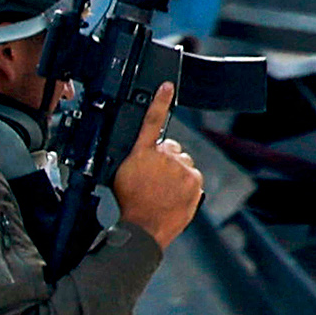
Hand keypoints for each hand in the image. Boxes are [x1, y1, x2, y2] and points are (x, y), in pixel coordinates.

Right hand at [111, 84, 206, 247]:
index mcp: (142, 153)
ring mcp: (182, 169)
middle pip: (170, 148)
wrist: (144, 228)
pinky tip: (174, 195)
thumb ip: (135, 158)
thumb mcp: (120, 176)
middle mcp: (164, 157)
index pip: (152, 121)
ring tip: (163, 191)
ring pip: (183, 163)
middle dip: (165, 159)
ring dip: (176, 173)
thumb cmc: (128, 205)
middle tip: (154, 179)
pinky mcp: (194, 181)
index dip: (160, 101)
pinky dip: (186, 184)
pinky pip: (192, 177)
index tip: (167, 86)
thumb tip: (144, 153)